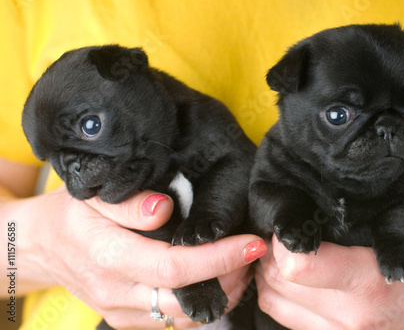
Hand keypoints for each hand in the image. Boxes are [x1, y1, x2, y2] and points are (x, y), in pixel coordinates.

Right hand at [9, 186, 265, 328]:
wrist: (43, 245)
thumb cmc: (72, 213)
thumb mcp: (93, 194)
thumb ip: (127, 203)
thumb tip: (162, 209)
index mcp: (109, 257)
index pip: (174, 267)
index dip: (219, 258)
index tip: (251, 243)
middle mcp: (115, 292)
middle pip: (185, 300)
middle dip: (230, 279)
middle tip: (254, 253)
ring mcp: (120, 311)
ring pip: (182, 319)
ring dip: (221, 295)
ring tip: (243, 265)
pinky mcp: (124, 320)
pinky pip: (170, 324)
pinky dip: (200, 306)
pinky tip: (218, 281)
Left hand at [255, 150, 403, 328]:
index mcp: (370, 282)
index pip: (299, 266)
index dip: (284, 239)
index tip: (293, 220)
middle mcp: (349, 314)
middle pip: (277, 279)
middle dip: (272, 248)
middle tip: (287, 227)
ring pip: (272, 299)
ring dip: (268, 270)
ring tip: (286, 246)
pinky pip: (282, 316)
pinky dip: (276, 293)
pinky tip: (291, 274)